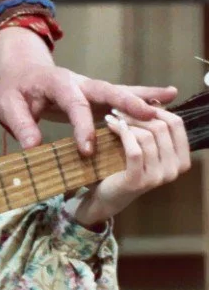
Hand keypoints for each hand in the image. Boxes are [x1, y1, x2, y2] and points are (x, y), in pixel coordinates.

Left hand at [0, 26, 176, 155]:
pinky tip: (166, 98)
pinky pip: (121, 95)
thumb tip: (33, 148)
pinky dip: (143, 97)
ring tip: (170, 98)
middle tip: (148, 115)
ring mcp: (91, 87)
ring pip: (119, 91)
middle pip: (106, 90)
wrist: (21, 72)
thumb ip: (21, 124)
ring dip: (143, 97)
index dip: (81, 127)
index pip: (74, 105)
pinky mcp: (97, 95)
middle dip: (127, 102)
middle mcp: (79, 82)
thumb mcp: (8, 105)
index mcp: (58, 83)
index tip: (86, 150)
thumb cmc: (15, 89)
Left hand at [73, 109, 189, 226]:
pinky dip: (122, 134)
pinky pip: (134, 150)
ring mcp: (158, 177)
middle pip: (162, 127)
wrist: (107, 193)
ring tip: (111, 118)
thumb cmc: (126, 164)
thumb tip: (164, 96)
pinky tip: (112, 126)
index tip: (136, 104)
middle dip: (138, 113)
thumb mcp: (145, 143)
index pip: (177, 124)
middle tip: (117, 109)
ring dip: (126, 122)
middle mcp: (175, 170)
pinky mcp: (138, 181)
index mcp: (181, 159)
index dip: (157, 109)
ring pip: (147, 136)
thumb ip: (156, 124)